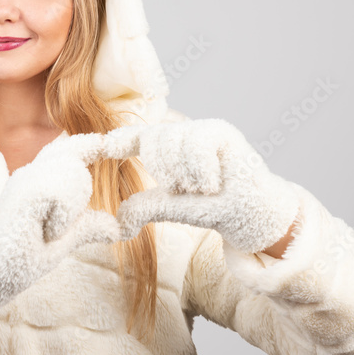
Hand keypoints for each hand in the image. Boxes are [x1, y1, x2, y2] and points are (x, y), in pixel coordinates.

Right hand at [0, 132, 121, 311]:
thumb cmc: (24, 255)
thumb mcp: (65, 238)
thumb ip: (87, 226)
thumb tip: (117, 229)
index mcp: (40, 179)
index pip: (68, 150)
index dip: (89, 144)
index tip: (106, 143)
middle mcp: (32, 172)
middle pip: (74, 152)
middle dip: (80, 189)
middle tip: (58, 225)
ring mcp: (26, 178)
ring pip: (74, 171)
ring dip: (72, 207)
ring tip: (50, 229)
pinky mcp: (25, 190)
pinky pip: (63, 191)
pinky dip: (64, 216)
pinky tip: (48, 230)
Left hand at [106, 119, 300, 253]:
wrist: (249, 214)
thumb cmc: (212, 207)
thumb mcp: (172, 207)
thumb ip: (145, 208)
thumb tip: (119, 225)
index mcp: (168, 150)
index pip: (139, 137)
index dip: (121, 139)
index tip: (104, 147)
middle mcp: (183, 134)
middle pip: (154, 138)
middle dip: (164, 170)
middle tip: (185, 189)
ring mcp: (203, 129)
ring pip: (175, 140)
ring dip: (185, 172)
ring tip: (202, 187)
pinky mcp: (222, 131)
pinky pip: (199, 142)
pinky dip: (201, 168)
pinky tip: (212, 183)